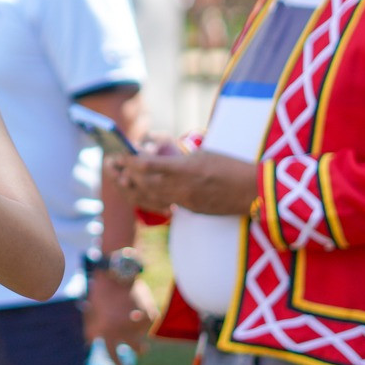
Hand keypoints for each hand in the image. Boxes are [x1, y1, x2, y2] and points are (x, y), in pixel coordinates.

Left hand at [83, 270, 156, 353]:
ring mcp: (137, 324)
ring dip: (142, 335)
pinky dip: (144, 318)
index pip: (114, 357)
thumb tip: (88, 343)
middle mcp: (123, 332)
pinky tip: (138, 308)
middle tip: (141, 350)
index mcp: (107, 334)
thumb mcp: (92, 313)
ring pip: (144, 336)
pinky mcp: (149, 314)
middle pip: (135, 348)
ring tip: (141, 329)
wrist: (114, 275)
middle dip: (138, 349)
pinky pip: (149, 322)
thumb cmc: (101, 294)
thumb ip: (91, 330)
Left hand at [107, 149, 258, 216]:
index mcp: (186, 169)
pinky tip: (136, 192)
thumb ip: (177, 157)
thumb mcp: (204, 154)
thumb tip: (155, 157)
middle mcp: (181, 188)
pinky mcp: (189, 210)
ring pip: (148, 197)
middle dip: (123, 173)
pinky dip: (145, 198)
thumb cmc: (231, 167)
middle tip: (110, 164)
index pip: (147, 165)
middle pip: (143, 182)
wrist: (254, 192)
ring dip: (129, 188)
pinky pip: (160, 205)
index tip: (119, 153)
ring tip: (117, 179)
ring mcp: (185, 202)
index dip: (129, 160)